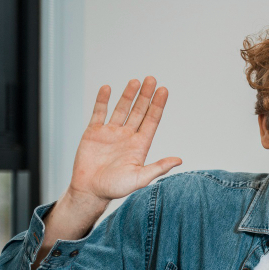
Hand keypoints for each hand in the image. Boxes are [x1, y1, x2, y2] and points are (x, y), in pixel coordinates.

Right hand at [67, 77, 181, 215]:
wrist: (90, 190)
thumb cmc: (115, 188)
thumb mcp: (140, 178)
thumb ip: (158, 167)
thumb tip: (179, 160)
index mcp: (139, 145)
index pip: (151, 120)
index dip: (158, 105)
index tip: (164, 90)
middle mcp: (127, 136)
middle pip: (139, 111)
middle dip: (146, 96)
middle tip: (152, 79)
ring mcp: (110, 133)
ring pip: (121, 109)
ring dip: (128, 95)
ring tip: (136, 81)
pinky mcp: (94, 132)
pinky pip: (99, 113)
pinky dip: (102, 100)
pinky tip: (107, 88)